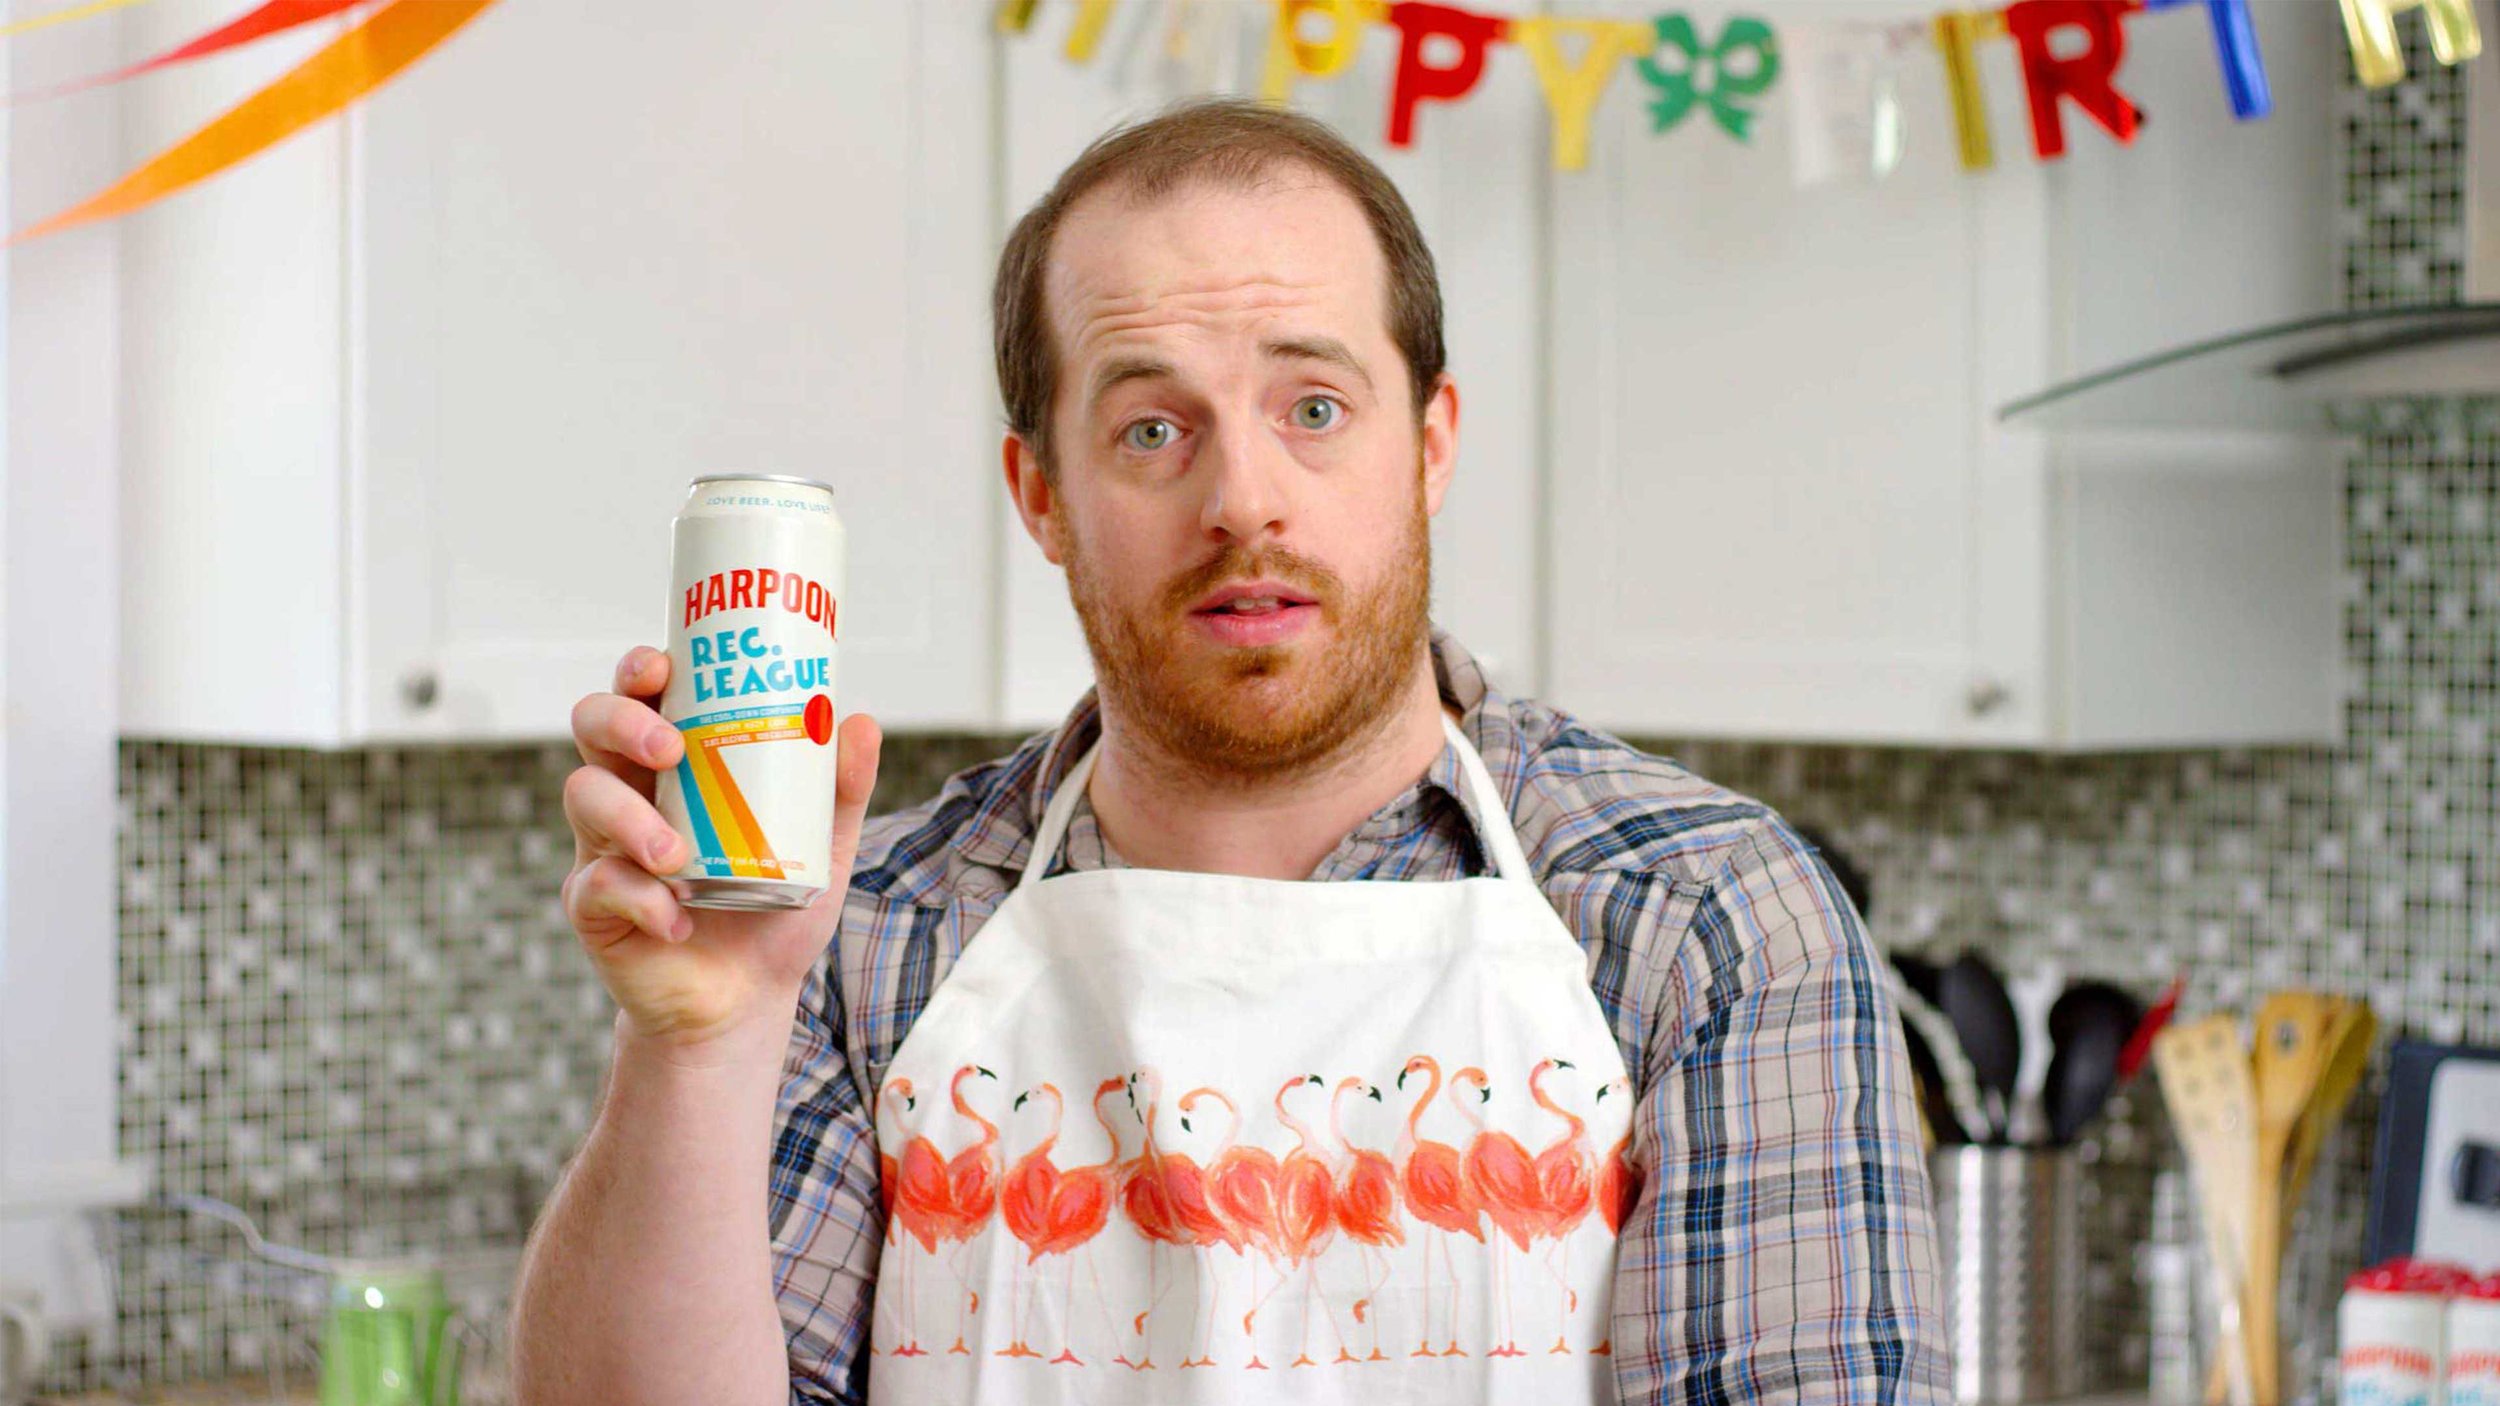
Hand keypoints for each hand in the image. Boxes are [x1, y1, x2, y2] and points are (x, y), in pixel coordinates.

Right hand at [561, 646, 880, 1057]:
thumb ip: (841, 787)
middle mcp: (632, 791)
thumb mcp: (823, 844)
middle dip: (622, 722)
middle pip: (591, 723)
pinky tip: (677, 918)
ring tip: (675, 855)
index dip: (639, 669)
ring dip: (628, 818)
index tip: (661, 667)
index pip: (643, 695)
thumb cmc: (774, 905)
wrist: (748, 997)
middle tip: (671, 749)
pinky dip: (640, 898)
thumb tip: (858, 720)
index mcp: (678, 763)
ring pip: (582, 796)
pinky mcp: (593, 904)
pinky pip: (596, 883)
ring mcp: (605, 845)